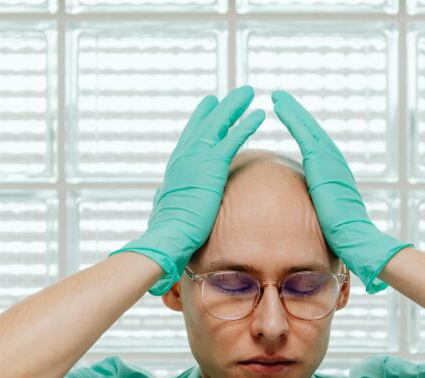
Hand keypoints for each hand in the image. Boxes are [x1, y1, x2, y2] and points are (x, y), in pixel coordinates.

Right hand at [109, 86, 264, 295]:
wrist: (169, 237)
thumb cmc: (168, 233)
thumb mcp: (167, 211)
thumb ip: (170, 201)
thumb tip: (165, 205)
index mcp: (176, 168)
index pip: (190, 137)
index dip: (200, 120)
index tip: (209, 106)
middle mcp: (184, 157)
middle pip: (204, 123)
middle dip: (220, 107)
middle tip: (232, 94)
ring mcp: (197, 158)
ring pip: (218, 124)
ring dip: (235, 106)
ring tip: (249, 93)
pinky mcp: (211, 165)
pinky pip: (232, 138)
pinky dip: (245, 124)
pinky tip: (259, 114)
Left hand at [270, 90, 411, 294]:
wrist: (356, 238)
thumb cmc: (343, 239)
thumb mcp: (328, 220)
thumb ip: (319, 213)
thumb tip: (312, 223)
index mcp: (334, 176)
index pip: (317, 149)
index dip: (305, 133)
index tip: (292, 122)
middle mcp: (335, 164)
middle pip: (313, 132)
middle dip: (297, 115)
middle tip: (281, 99)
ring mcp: (330, 160)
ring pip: (308, 128)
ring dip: (292, 111)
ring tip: (277, 97)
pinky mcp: (322, 162)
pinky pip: (304, 133)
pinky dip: (292, 117)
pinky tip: (278, 105)